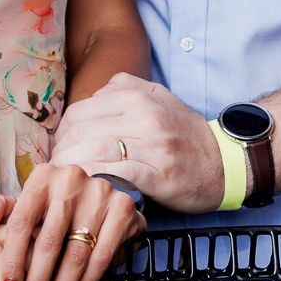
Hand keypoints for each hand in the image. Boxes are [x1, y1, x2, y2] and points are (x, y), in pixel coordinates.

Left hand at [0, 162, 143, 280]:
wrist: (100, 198)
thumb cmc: (53, 208)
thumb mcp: (25, 204)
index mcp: (42, 176)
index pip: (21, 223)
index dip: (12, 262)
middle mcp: (71, 179)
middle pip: (49, 243)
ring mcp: (100, 193)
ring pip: (76, 255)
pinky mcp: (123, 209)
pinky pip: (101, 258)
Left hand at [50, 72, 225, 212]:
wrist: (224, 162)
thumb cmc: (184, 133)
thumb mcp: (156, 97)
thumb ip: (122, 90)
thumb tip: (88, 101)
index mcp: (136, 95)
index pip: (79, 111)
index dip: (61, 133)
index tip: (58, 151)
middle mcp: (142, 114)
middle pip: (80, 129)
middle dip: (61, 152)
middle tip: (55, 171)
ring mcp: (152, 143)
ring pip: (93, 150)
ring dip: (72, 168)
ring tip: (65, 182)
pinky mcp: (159, 173)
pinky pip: (116, 173)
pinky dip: (95, 180)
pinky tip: (87, 189)